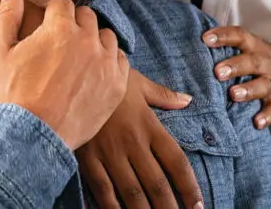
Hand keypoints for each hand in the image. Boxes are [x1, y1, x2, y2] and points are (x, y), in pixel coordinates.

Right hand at [0, 0, 128, 149]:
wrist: (33, 136)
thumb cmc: (13, 93)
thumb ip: (6, 15)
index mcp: (60, 27)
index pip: (63, 4)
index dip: (52, 14)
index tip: (46, 28)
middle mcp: (87, 40)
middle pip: (87, 17)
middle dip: (73, 25)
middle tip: (60, 45)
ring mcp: (105, 63)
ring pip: (106, 37)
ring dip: (94, 41)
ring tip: (78, 58)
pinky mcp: (117, 85)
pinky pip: (121, 61)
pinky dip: (109, 62)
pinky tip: (93, 72)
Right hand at [77, 70, 201, 208]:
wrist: (72, 74)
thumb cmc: (108, 78)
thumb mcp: (139, 83)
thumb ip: (164, 96)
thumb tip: (187, 100)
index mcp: (149, 126)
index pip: (177, 162)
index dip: (189, 187)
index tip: (198, 204)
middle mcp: (133, 143)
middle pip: (157, 184)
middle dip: (169, 208)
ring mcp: (109, 153)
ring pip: (132, 193)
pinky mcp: (88, 158)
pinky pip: (102, 190)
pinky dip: (111, 208)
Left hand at [203, 27, 270, 128]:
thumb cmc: (255, 56)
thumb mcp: (245, 45)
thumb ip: (223, 46)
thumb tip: (189, 43)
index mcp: (253, 46)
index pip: (239, 36)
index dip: (223, 36)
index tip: (205, 39)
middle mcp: (264, 62)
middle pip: (252, 62)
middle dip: (235, 66)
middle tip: (217, 72)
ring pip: (263, 85)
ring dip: (249, 90)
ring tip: (233, 95)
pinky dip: (266, 116)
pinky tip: (256, 122)